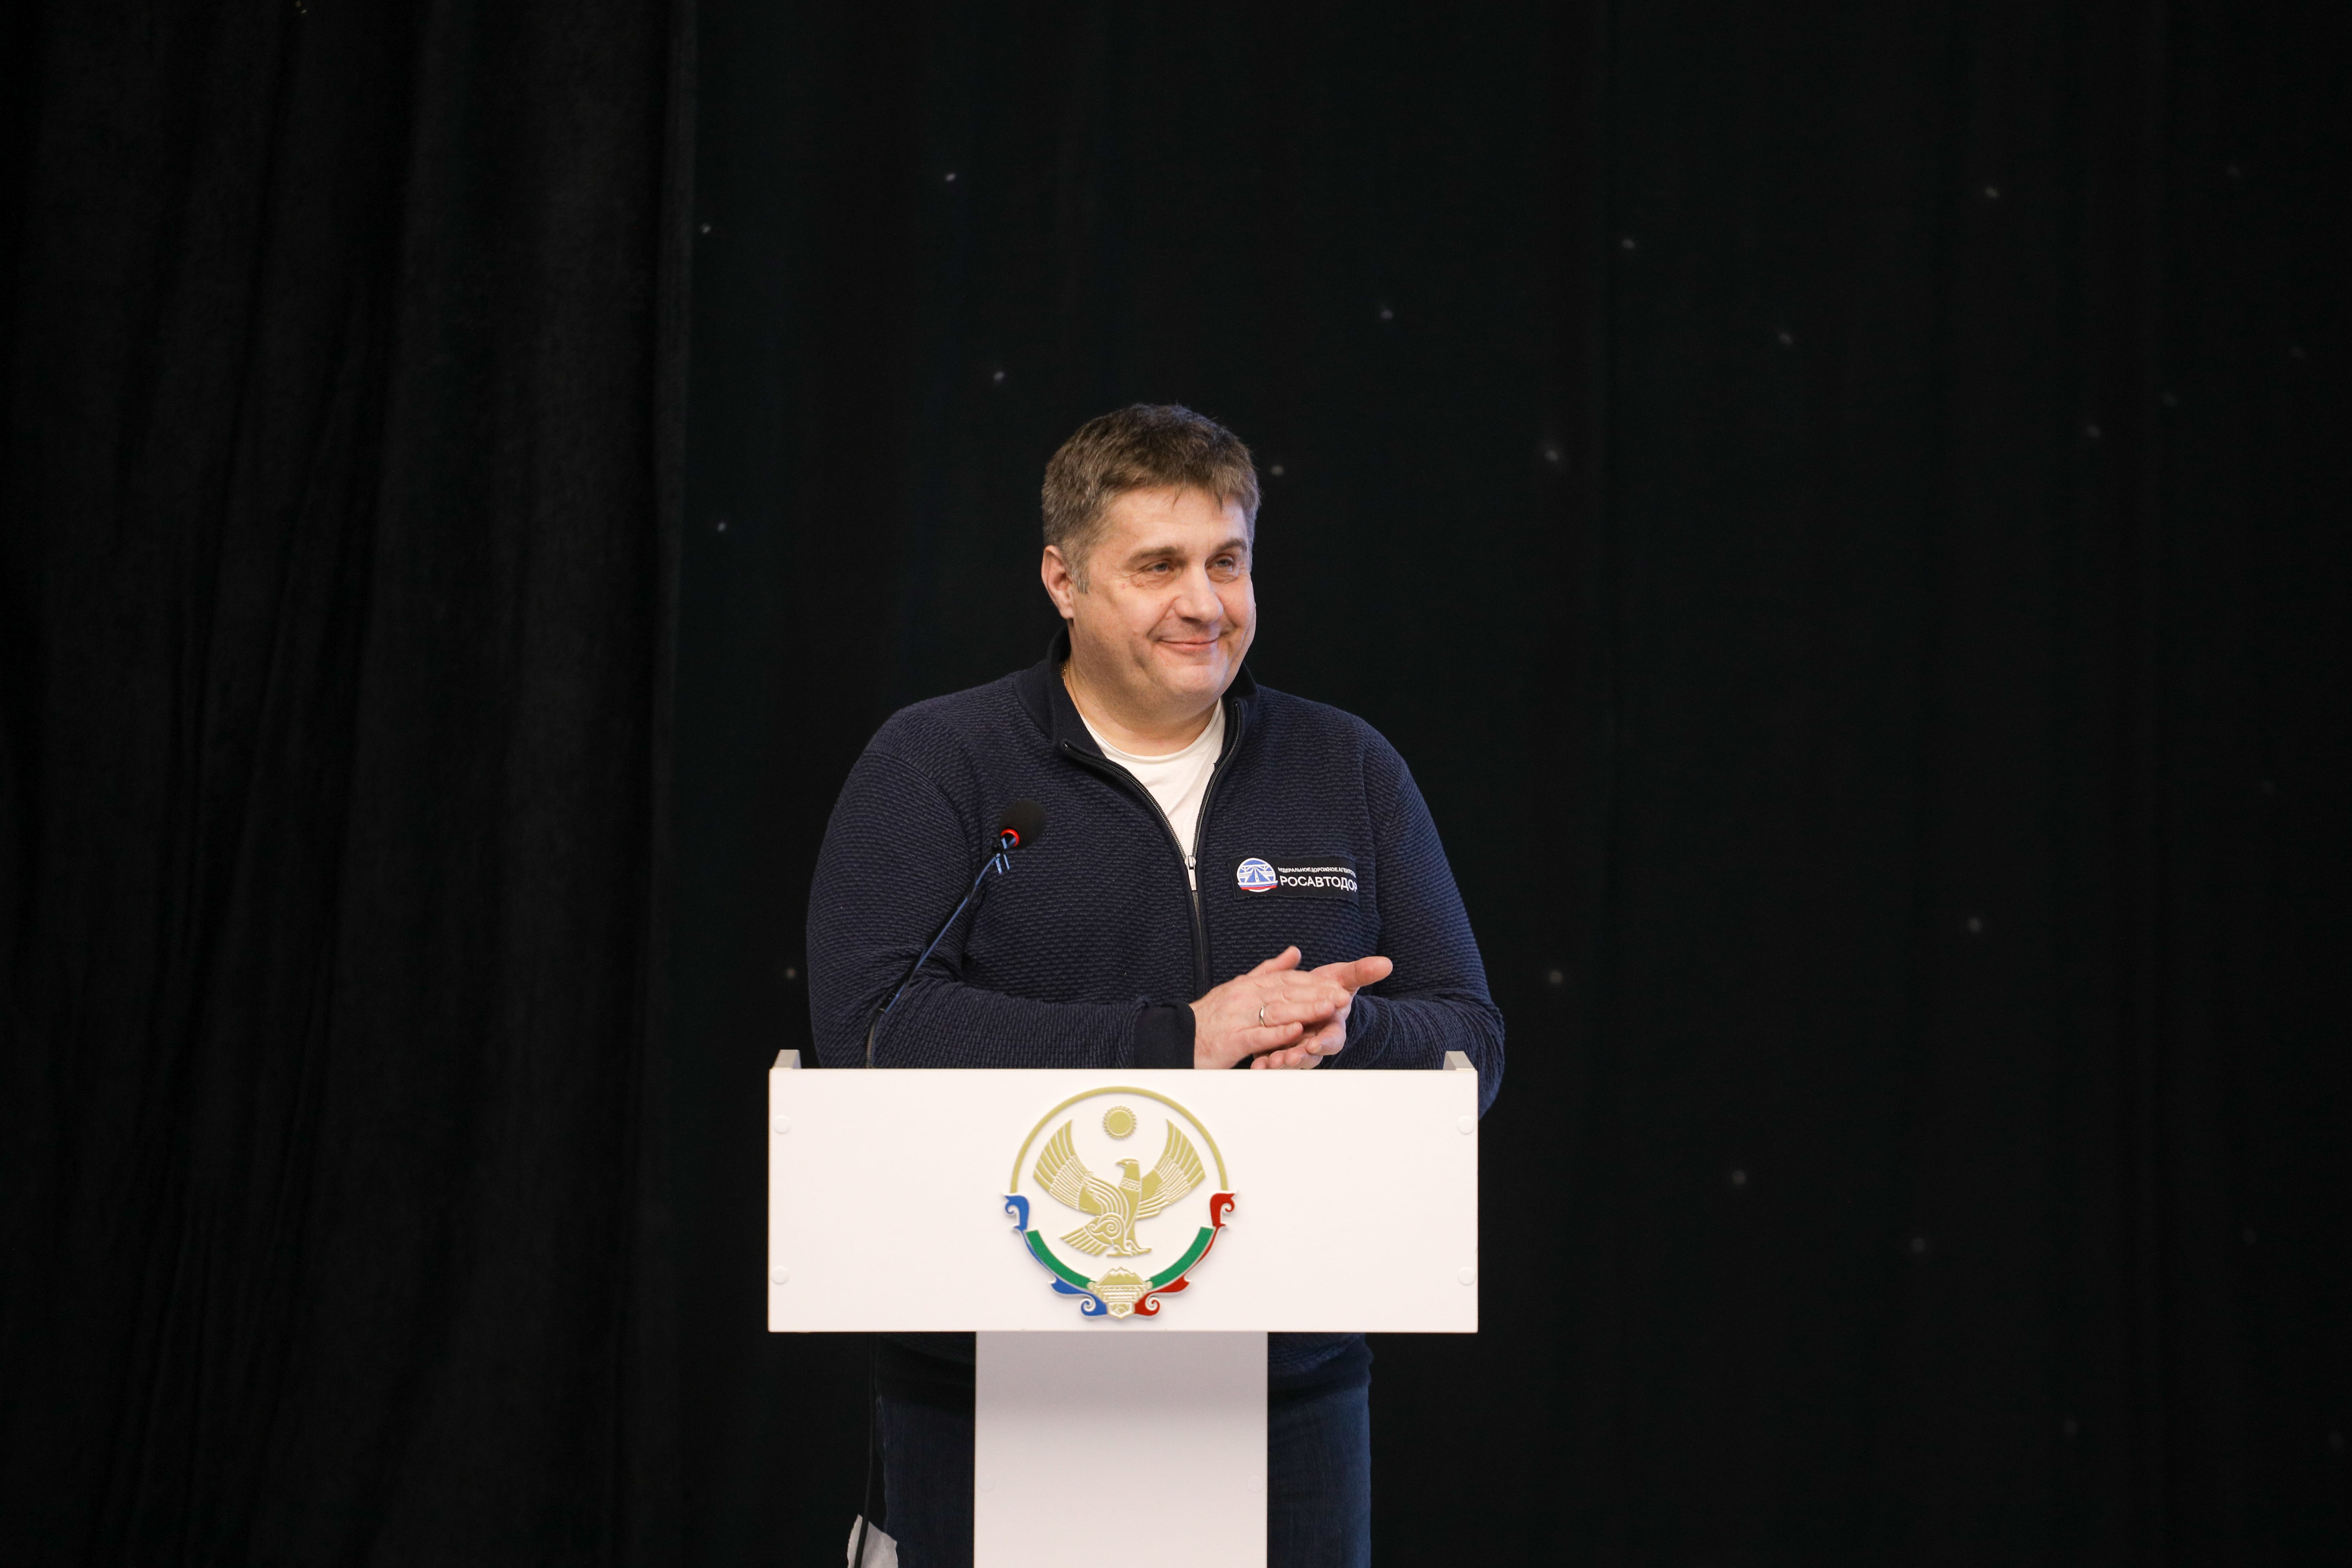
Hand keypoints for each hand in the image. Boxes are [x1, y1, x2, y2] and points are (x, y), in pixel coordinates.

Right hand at [1191, 948, 1357, 1069]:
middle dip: (1317, 994)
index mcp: (1248, 985)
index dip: (1315, 982)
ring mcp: (1237, 1018)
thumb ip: (1269, 971)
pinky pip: (1257, 1036)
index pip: (1287, 980)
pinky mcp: (1231, 1040)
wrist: (1178, 1038)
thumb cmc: (1211, 1017)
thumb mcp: (1240, 987)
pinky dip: (1278, 1033)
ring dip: (1304, 1009)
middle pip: (1285, 993)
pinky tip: (1296, 1031)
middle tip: (1342, 996)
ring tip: (1328, 1009)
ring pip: (1275, 1011)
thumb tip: (1295, 953)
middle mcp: (1244, 997)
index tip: (1339, 984)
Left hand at [1250, 954, 1392, 1069]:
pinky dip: (1265, 1064)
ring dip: (1281, 1062)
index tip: (1315, 1043)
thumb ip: (1362, 972)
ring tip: (1270, 1063)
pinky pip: (1273, 1060)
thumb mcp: (1343, 978)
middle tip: (1288, 1058)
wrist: (1310, 996)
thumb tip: (1386, 963)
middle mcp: (1315, 1041)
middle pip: (1310, 1055)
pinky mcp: (1280, 1049)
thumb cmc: (1329, 988)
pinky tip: (1256, 1065)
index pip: (1333, 1039)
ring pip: (1291, 1060)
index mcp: (1331, 1027)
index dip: (1325, 1042)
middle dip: (1300, 1057)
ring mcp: (1297, 1047)